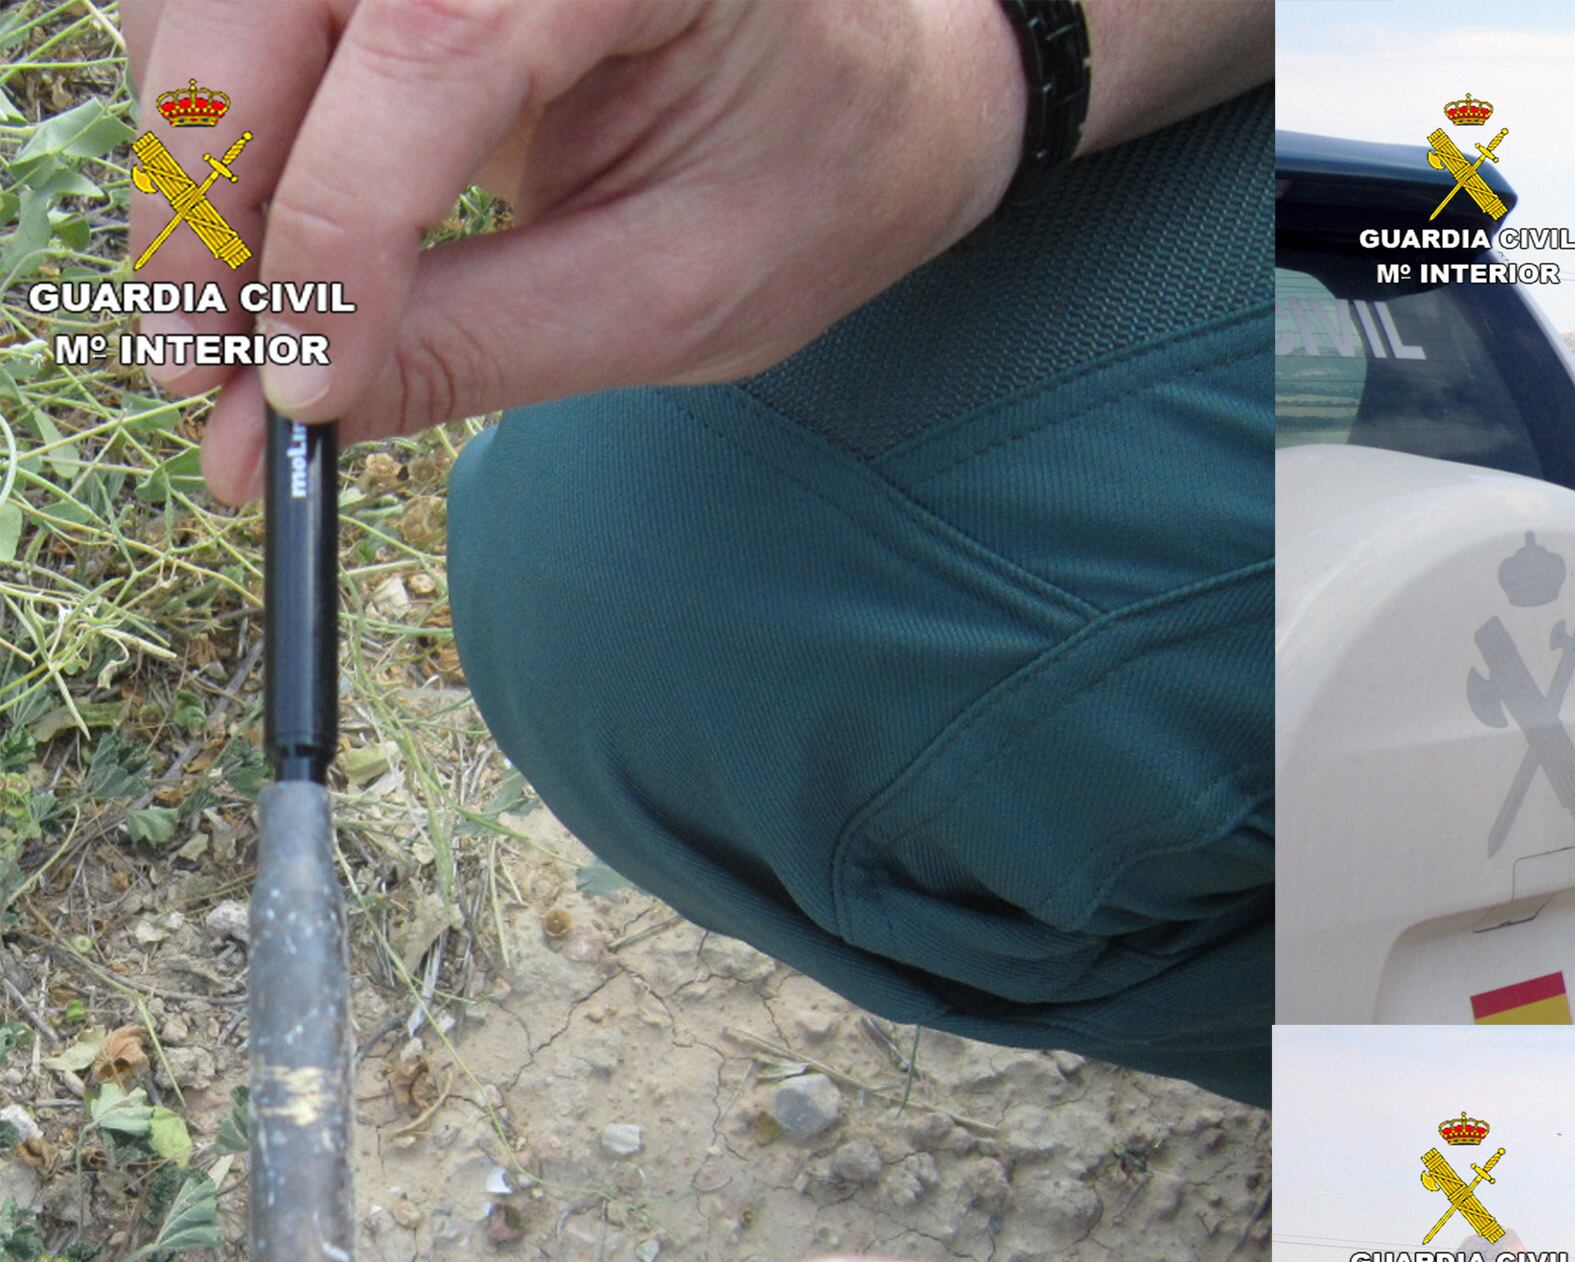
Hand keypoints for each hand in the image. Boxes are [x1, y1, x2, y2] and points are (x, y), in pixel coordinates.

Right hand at [124, 0, 1265, 503]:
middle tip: (198, 368)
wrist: (875, 96)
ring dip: (200, 169)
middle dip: (215, 192)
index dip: (334, 217)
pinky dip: (221, 134)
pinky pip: (241, 13)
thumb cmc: (811, 182)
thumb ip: (498, 339)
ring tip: (227, 335)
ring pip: (227, 5)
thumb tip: (299, 405)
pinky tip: (259, 253)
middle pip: (283, 0)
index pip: (435, 44)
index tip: (294, 375)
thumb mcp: (685, 290)